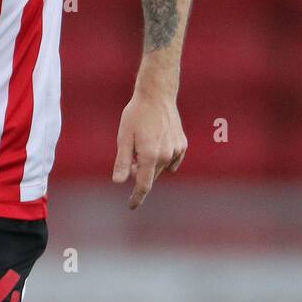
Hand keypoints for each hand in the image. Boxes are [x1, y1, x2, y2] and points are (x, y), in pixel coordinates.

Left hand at [112, 90, 186, 209]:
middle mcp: (166, 155)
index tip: (131, 206)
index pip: (143, 185)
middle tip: (129, 157)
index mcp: (150, 155)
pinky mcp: (182, 144)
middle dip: (139, 173)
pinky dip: (163, 159)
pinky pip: (172, 160)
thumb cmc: (136, 115)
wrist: (157, 95)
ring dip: (151, 164)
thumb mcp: (123, 137)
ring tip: (143, 143)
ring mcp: (177, 150)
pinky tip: (156, 144)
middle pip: (150, 176)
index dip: (136, 197)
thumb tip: (119, 182)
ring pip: (161, 168)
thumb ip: (122, 161)